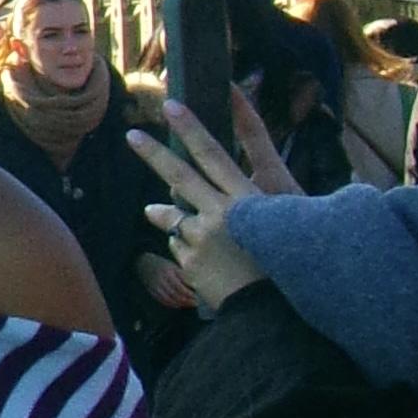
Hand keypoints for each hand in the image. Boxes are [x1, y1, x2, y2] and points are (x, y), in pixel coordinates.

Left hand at [133, 95, 275, 310]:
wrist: (272, 312)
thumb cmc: (286, 266)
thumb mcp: (278, 226)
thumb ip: (244, 205)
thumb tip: (234, 192)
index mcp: (246, 200)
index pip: (214, 155)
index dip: (192, 129)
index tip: (172, 106)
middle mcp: (220, 214)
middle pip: (180, 176)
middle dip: (153, 153)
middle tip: (130, 134)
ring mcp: (201, 238)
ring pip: (175, 218)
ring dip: (171, 218)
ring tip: (173, 222)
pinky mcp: (190, 262)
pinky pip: (181, 249)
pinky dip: (189, 252)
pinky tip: (209, 266)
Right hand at [133, 250, 196, 313]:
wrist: (144, 263)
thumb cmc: (162, 264)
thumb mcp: (173, 266)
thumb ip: (183, 275)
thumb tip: (194, 285)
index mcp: (167, 273)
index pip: (179, 287)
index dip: (188, 293)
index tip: (197, 296)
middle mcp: (160, 281)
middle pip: (174, 295)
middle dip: (186, 300)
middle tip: (195, 303)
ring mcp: (155, 287)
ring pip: (169, 300)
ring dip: (180, 304)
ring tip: (189, 304)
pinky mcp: (152, 292)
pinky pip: (163, 301)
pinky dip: (172, 304)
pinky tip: (179, 305)